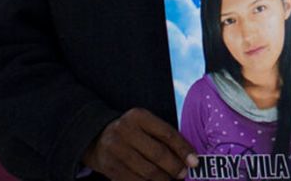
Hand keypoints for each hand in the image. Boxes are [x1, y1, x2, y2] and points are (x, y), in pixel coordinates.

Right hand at [81, 108, 197, 180]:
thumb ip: (164, 137)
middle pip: (158, 153)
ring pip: (147, 171)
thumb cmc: (131, 132)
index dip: (183, 149)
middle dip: (175, 167)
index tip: (195, 162)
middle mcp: (125, 131)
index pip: (167, 134)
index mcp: (139, 116)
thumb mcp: (145, 125)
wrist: (95, 137)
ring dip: (163, 179)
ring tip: (170, 179)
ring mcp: (115, 150)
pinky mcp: (110, 167)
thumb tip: (189, 158)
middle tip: (183, 174)